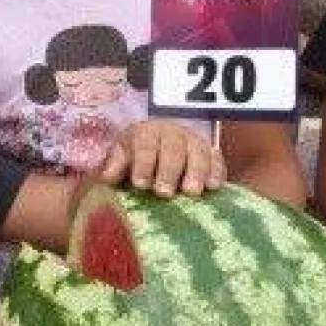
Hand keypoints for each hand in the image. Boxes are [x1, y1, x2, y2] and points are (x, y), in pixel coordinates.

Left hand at [96, 120, 226, 196]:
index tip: (140, 184)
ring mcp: (194, 141)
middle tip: (163, 192)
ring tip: (191, 192)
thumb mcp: (121, 157)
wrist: (159, 146)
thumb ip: (115, 166)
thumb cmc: (135, 158)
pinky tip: (214, 186)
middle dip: (168, 171)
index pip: (144, 145)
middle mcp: (172, 133)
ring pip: (198, 152)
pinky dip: (217, 171)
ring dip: (196, 171)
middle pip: (173, 148)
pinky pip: (217, 159)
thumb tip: (107, 176)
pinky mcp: (211, 153)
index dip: (142, 164)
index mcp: (146, 132)